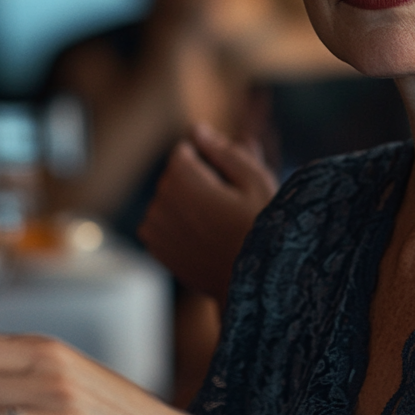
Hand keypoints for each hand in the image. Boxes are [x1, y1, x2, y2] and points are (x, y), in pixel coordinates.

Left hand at [139, 125, 278, 305]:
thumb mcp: (254, 181)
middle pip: (175, 173)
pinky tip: (204, 236)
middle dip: (198, 180)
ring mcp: (154, 225)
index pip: (185, 150)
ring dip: (188, 201)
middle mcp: (160, 200)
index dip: (211, 162)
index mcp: (183, 178)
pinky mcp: (154, 245)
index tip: (231, 184)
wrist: (250, 285)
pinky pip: (162, 218)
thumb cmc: (260, 229)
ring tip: (218, 224)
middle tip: (230, 205)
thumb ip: (223, 150)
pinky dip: (179, 221)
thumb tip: (197, 129)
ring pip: (169, 196)